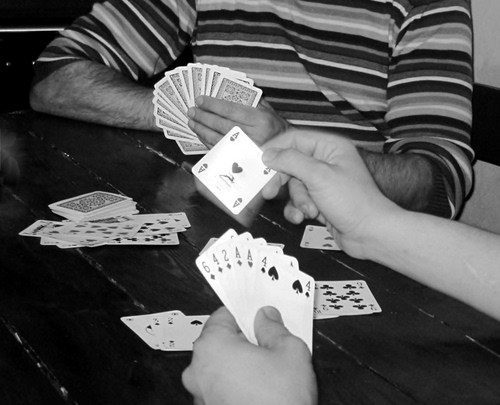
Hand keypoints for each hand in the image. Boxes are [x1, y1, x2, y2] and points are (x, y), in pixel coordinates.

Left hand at [182, 306, 316, 404]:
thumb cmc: (280, 400)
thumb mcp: (289, 351)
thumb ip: (274, 327)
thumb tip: (266, 316)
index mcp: (212, 346)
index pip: (223, 315)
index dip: (245, 313)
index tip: (260, 315)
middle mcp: (198, 369)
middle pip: (220, 340)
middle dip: (243, 339)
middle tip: (269, 344)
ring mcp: (200, 394)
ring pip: (220, 365)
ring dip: (239, 363)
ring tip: (267, 370)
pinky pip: (220, 386)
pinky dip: (235, 383)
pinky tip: (259, 389)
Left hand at [187, 96, 289, 146]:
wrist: (285, 149)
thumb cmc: (273, 126)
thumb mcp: (266, 109)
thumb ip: (248, 100)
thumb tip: (224, 90)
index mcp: (259, 120)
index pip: (230, 110)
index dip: (213, 104)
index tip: (200, 99)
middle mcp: (253, 136)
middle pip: (221, 125)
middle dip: (203, 117)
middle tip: (191, 111)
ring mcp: (245, 150)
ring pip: (218, 139)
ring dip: (202, 130)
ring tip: (191, 122)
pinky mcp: (241, 160)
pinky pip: (220, 150)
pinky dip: (207, 142)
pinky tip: (200, 134)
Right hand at [261, 129, 397, 257]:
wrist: (370, 234)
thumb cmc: (351, 201)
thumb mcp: (318, 176)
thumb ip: (290, 161)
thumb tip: (268, 154)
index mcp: (329, 147)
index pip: (294, 139)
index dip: (275, 149)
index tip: (257, 162)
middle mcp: (326, 162)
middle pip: (291, 164)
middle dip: (282, 181)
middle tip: (267, 192)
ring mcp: (323, 183)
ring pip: (294, 186)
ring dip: (297, 200)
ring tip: (308, 211)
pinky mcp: (320, 201)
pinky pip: (299, 201)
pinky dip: (298, 210)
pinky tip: (303, 219)